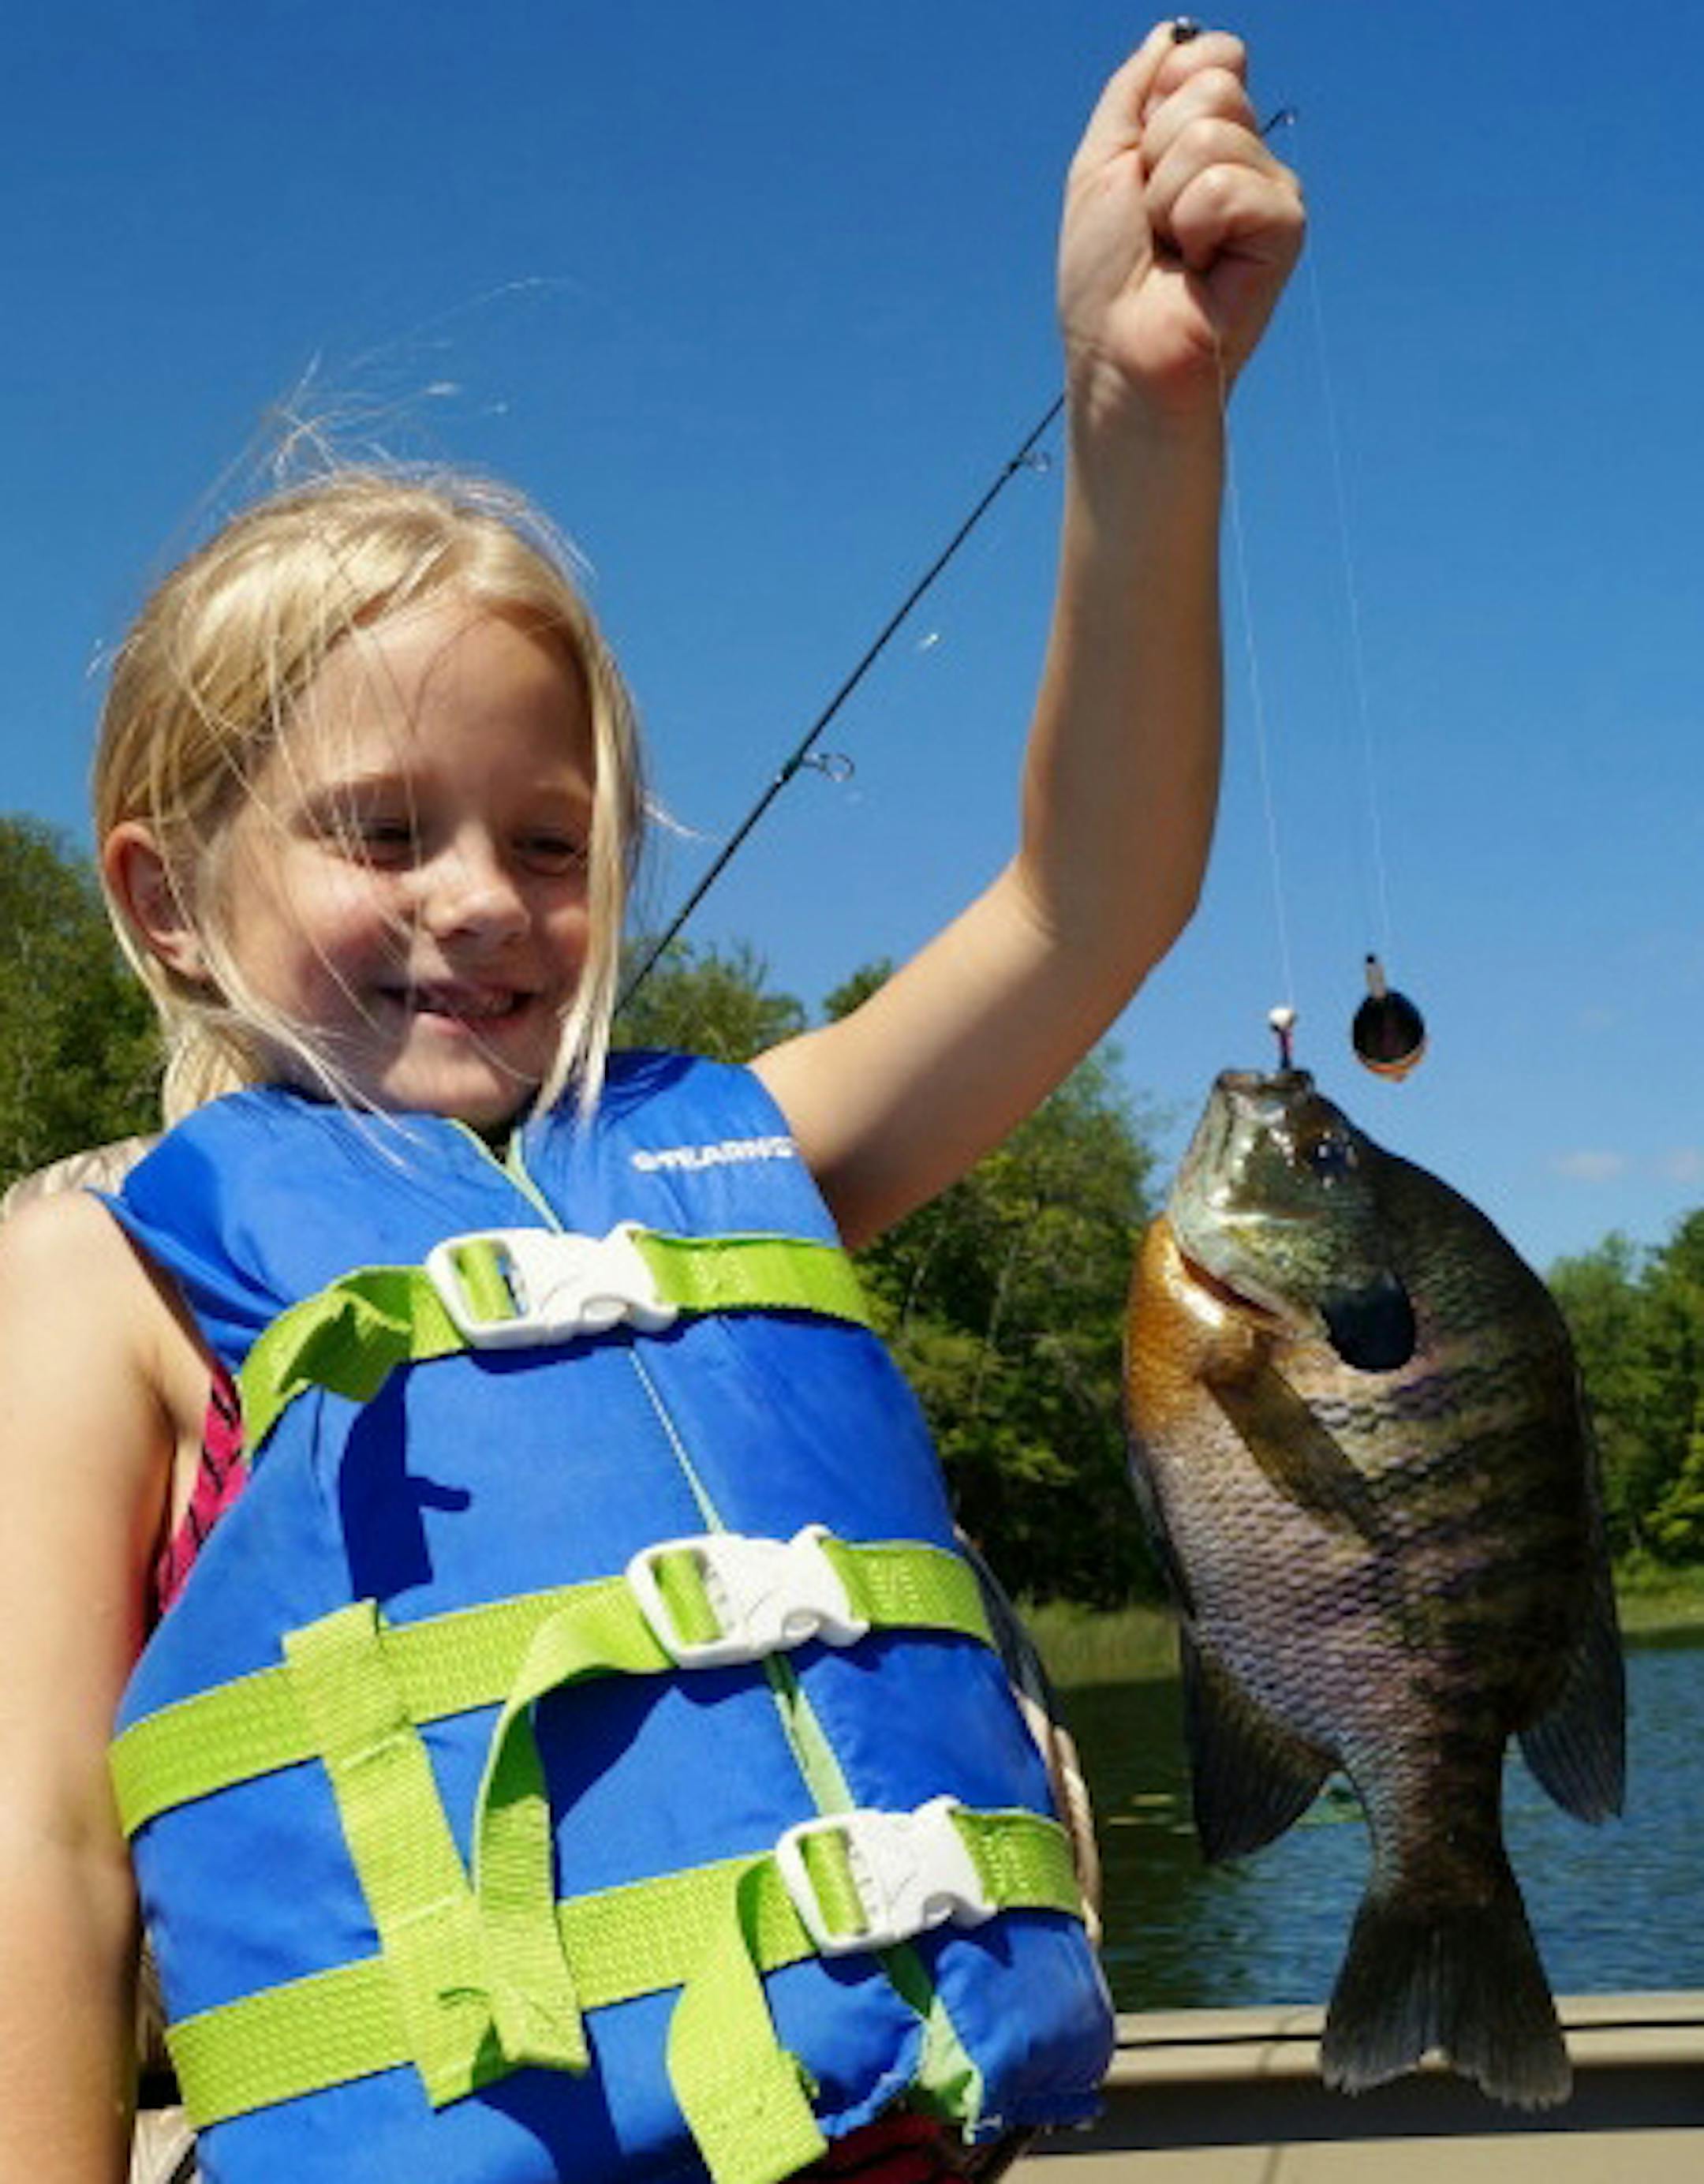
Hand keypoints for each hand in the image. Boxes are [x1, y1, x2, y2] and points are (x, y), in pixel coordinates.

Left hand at [1060, 21, 1303, 431]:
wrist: (1118, 353)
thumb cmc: (1105, 277)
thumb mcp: (1101, 162)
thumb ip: (1134, 89)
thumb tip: (1173, 31)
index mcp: (1204, 137)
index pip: (1210, 57)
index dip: (1162, 97)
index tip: (1139, 163)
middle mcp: (1245, 157)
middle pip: (1214, 85)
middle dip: (1158, 152)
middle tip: (1154, 221)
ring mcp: (1270, 191)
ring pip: (1216, 132)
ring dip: (1169, 197)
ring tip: (1174, 250)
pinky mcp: (1285, 227)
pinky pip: (1230, 184)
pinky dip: (1196, 223)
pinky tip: (1200, 267)